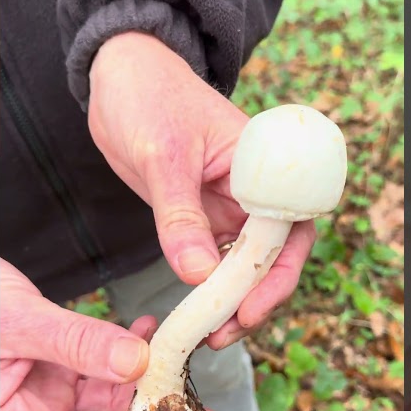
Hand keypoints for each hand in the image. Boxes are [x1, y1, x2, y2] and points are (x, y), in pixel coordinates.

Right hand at [0, 259, 212, 410]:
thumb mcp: (19, 322)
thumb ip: (75, 343)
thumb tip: (135, 362)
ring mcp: (45, 386)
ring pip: (107, 394)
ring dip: (147, 383)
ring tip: (185, 370)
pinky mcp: (55, 358)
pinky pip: (100, 361)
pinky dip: (128, 348)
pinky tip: (150, 332)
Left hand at [87, 32, 316, 348]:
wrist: (120, 76)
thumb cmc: (150, 97)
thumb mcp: (163, 156)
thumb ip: (179, 215)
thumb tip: (198, 274)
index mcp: (263, 167)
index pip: (290, 228)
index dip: (278, 273)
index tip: (250, 304)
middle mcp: (253, 191)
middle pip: (273, 257)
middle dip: (255, 299)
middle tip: (224, 332)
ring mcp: (228, 206)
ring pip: (242, 266)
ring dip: (229, 302)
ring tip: (206, 334)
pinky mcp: (200, 217)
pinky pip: (212, 261)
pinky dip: (206, 290)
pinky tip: (191, 315)